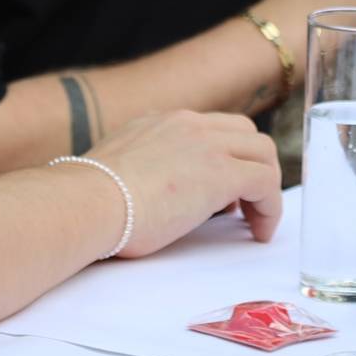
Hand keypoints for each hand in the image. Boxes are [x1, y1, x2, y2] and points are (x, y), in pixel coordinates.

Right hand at [84, 110, 284, 257]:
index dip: (226, 157)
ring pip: (263, 153)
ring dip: (265, 187)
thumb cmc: (89, 202)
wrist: (86, 202)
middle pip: (246, 134)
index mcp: (161, 123)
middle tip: (243, 206)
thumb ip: (141, 172)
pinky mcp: (222, 173)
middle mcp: (188, 124)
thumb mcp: (117, 172)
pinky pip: (265, 182)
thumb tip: (151, 195)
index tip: (222, 193)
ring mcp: (207, 144)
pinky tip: (259, 232)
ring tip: (255, 222)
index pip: (212, 129)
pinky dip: (270, 207)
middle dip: (252, 166)